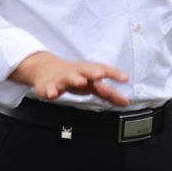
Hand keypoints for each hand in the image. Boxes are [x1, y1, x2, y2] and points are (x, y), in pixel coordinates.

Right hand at [13, 50, 131, 106]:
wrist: (45, 69)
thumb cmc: (74, 76)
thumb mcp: (91, 83)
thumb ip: (108, 93)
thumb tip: (125, 102)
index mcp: (89, 71)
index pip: (104, 70)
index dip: (114, 74)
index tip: (125, 78)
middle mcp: (77, 72)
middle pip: (86, 70)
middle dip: (94, 71)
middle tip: (100, 74)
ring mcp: (63, 78)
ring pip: (69, 77)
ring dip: (75, 79)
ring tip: (81, 82)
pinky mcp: (50, 85)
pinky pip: (50, 88)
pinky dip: (51, 90)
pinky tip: (53, 94)